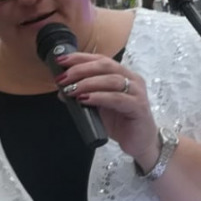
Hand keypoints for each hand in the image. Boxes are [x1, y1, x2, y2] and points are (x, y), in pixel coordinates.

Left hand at [54, 52, 159, 166]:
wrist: (139, 142)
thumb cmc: (120, 122)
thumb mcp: (98, 106)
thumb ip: (84, 95)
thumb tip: (62, 90)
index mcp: (123, 74)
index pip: (101, 60)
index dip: (80, 58)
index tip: (61, 60)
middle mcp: (132, 79)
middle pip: (105, 65)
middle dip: (81, 69)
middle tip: (63, 78)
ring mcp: (137, 92)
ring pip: (111, 80)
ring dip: (87, 83)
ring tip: (71, 90)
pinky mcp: (138, 107)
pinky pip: (117, 98)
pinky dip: (99, 97)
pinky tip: (85, 99)